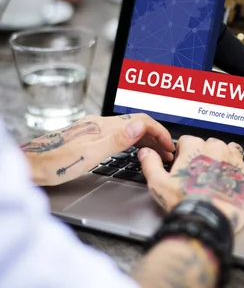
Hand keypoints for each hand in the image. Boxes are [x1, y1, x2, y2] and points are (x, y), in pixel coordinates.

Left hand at [21, 114, 173, 185]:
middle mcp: (99, 124)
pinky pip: (119, 135)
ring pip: (128, 129)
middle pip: (136, 123)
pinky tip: (134, 151)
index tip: (169, 145)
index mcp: (103, 126)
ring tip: (156, 153)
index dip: (159, 131)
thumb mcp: (91, 155)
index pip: (141, 120)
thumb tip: (140, 125)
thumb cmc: (55, 165)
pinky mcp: (89, 137)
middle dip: (156, 136)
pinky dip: (133, 141)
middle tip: (168, 153)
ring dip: (146, 139)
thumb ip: (118, 139)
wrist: (29, 166)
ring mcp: (94, 130)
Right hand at [138, 136, 243, 232]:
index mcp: (195, 147)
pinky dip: (243, 172)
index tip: (184, 167)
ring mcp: (235, 160)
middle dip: (205, 156)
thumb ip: (151, 163)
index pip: (188, 141)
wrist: (208, 221)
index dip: (183, 154)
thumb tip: (146, 152)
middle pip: (211, 144)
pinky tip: (235, 181)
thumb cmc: (184, 203)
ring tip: (218, 176)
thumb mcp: (158, 184)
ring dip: (226, 159)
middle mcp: (217, 149)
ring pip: (232, 151)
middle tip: (200, 175)